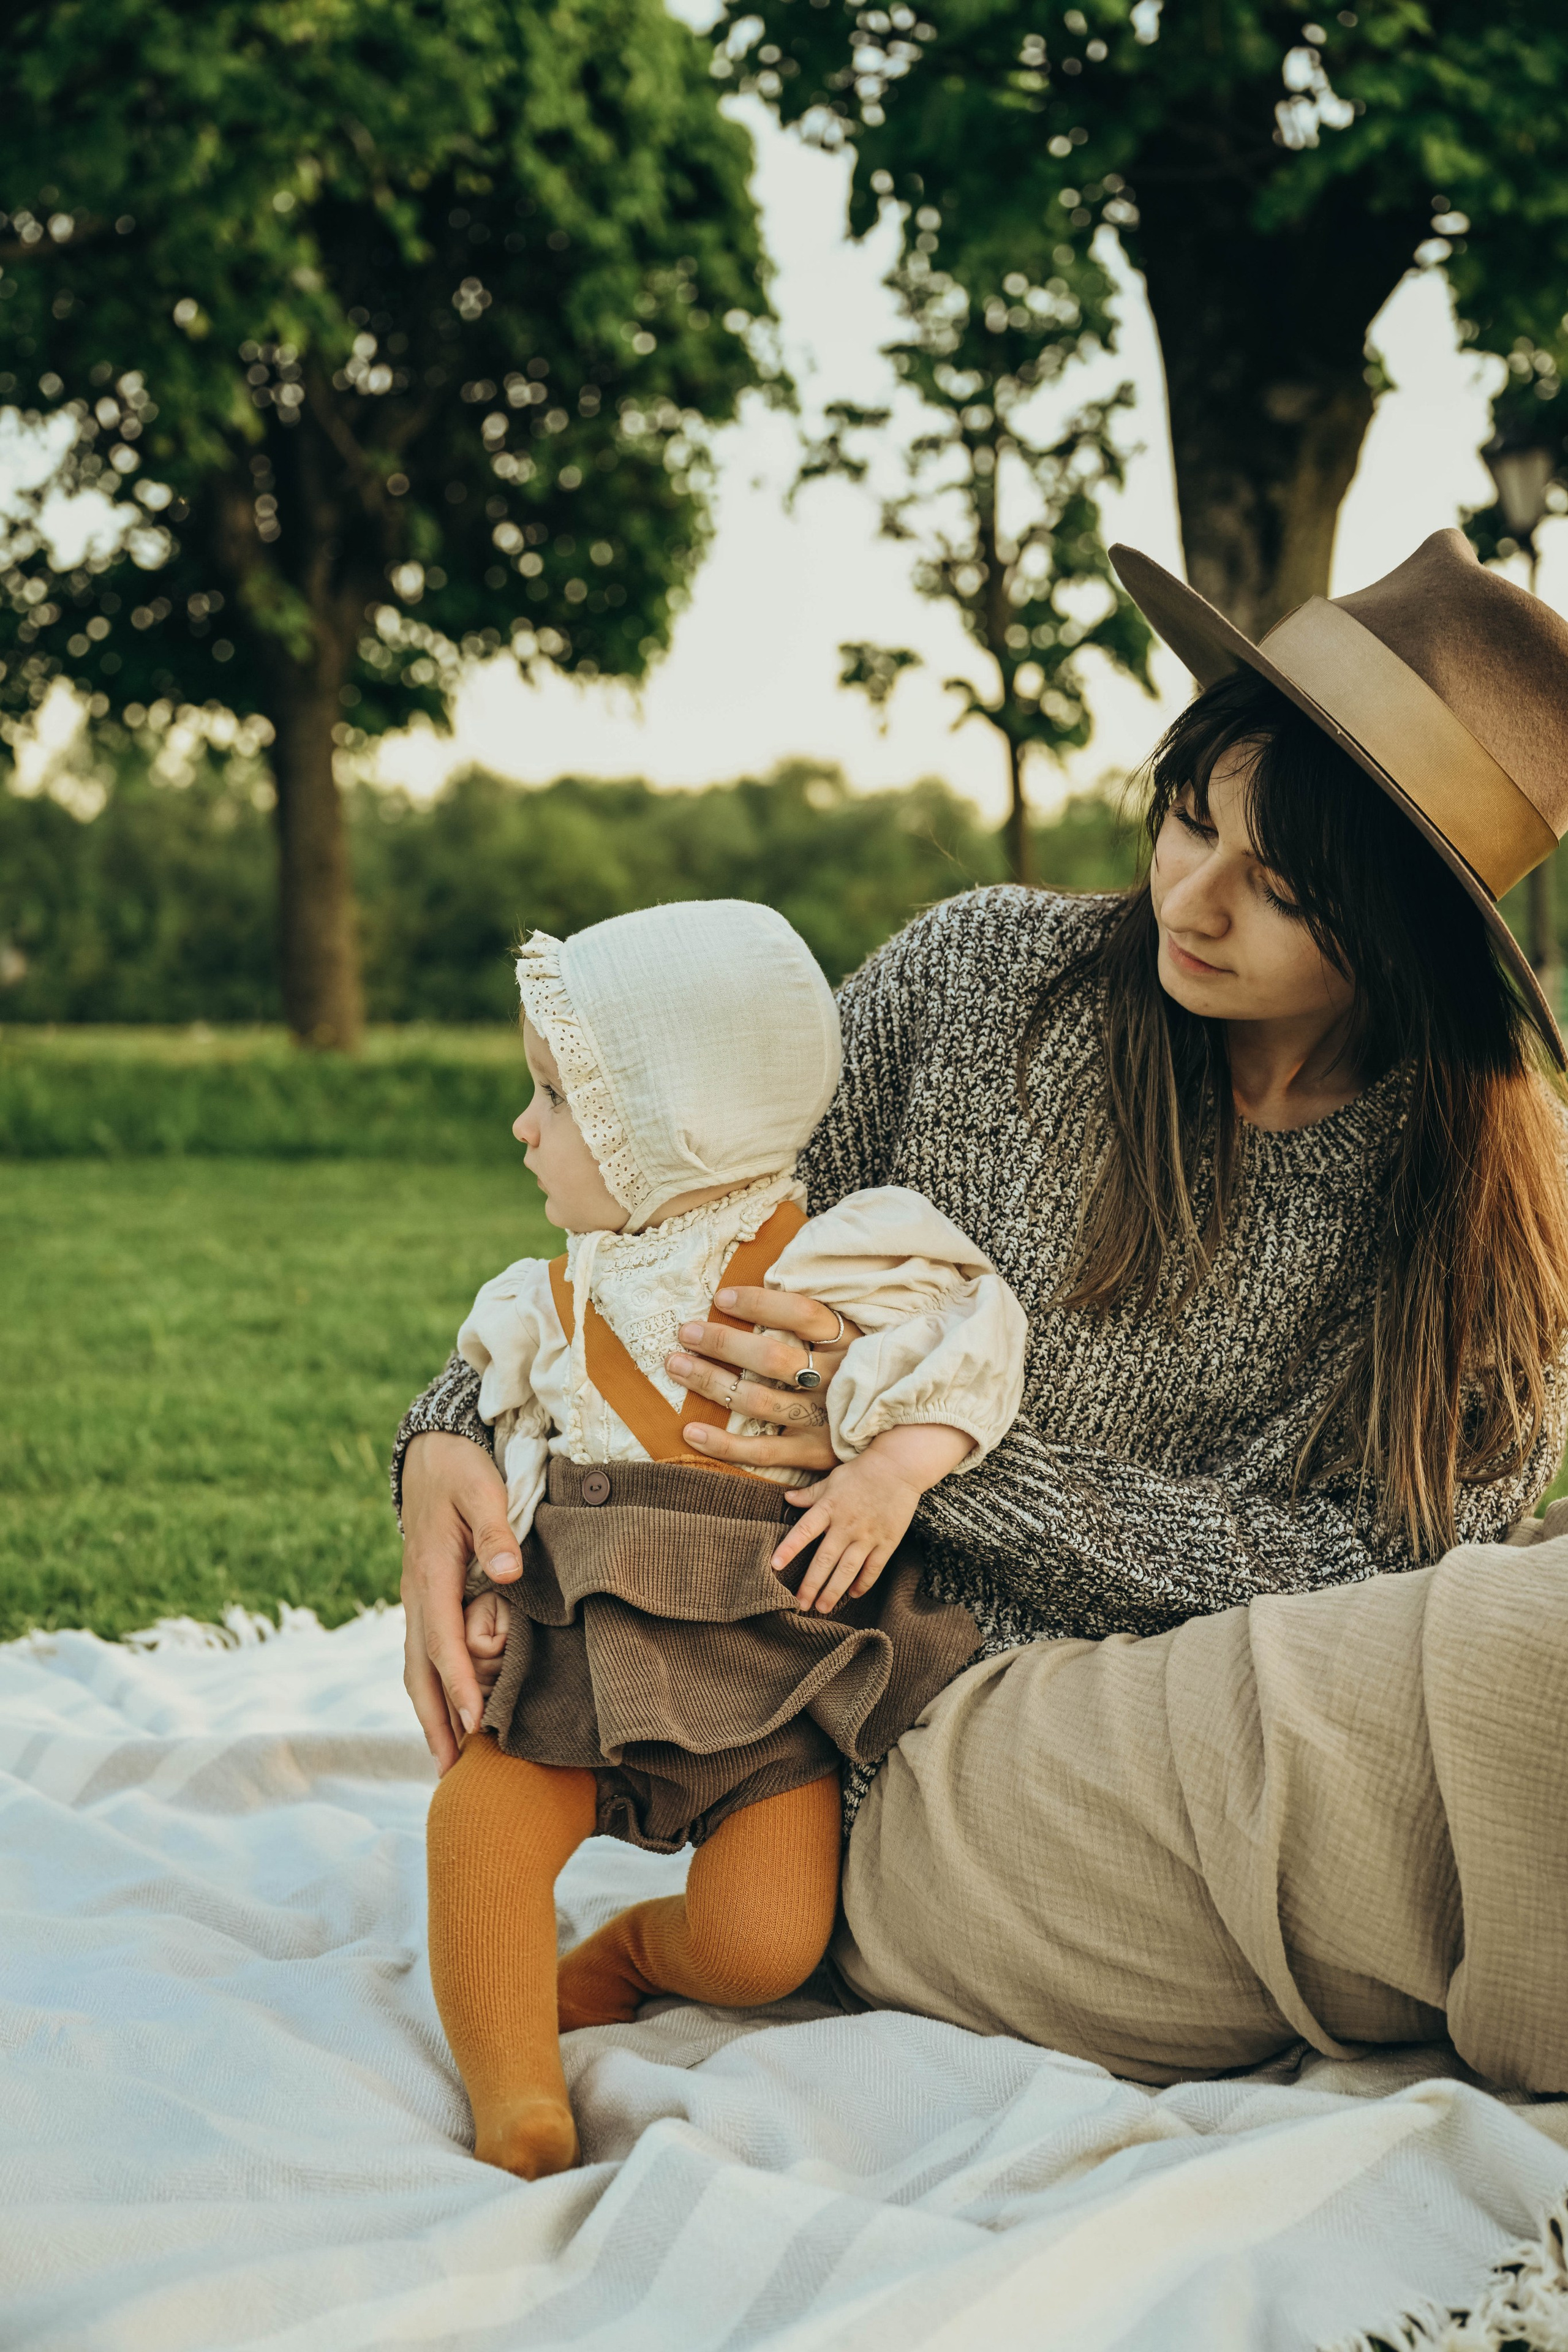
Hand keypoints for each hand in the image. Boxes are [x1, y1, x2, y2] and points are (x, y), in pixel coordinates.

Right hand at [401, 1431, 520, 1773]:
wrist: (430, 1454)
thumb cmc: (462, 1471)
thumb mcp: (481, 1489)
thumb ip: (494, 1530)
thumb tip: (508, 1573)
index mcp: (430, 1573)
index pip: (442, 1639)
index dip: (457, 1683)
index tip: (475, 1723)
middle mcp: (416, 1596)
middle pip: (419, 1670)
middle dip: (434, 1722)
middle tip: (451, 1775)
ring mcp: (417, 1602)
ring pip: (417, 1670)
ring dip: (430, 1716)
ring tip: (448, 1765)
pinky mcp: (426, 1602)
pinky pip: (424, 1656)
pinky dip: (433, 1691)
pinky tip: (449, 1717)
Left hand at [666, 1286, 858, 1473]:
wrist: (906, 1437)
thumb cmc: (865, 1375)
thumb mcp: (857, 1339)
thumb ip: (822, 1320)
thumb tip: (770, 1281)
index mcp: (849, 1343)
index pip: (802, 1313)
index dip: (759, 1303)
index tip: (722, 1297)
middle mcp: (835, 1380)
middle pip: (772, 1357)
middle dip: (723, 1342)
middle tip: (686, 1333)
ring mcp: (824, 1419)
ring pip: (758, 1401)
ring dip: (711, 1383)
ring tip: (677, 1366)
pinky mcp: (814, 1454)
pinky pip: (762, 1452)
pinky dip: (723, 1444)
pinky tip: (689, 1431)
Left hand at [774, 1422, 974, 1614]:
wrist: (898, 1467)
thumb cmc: (861, 1473)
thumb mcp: (832, 1480)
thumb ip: (810, 1494)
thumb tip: (786, 1498)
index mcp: (829, 1507)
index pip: (804, 1531)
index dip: (789, 1548)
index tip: (774, 1565)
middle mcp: (846, 1524)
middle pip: (825, 1559)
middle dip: (811, 1584)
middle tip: (800, 1604)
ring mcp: (868, 1535)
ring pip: (848, 1569)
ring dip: (834, 1591)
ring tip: (822, 1608)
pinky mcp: (887, 1542)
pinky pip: (873, 1568)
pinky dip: (863, 1583)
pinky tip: (853, 1594)